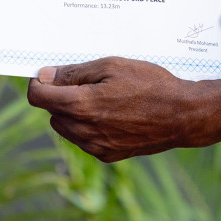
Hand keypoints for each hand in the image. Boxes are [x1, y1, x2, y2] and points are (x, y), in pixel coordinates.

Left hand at [27, 57, 201, 160]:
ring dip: (71, 112)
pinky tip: (109, 113)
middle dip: (59, 95)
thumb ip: (74, 72)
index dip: (39, 82)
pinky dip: (87, 126)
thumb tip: (45, 76)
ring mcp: (95, 146)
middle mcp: (84, 130)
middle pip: (51, 111)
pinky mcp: (107, 155)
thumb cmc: (150, 84)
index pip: (38, 97)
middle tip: (85, 81)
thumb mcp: (111, 66)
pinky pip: (83, 139)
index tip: (49, 74)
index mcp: (81, 105)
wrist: (182, 115)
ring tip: (99, 97)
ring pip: (64, 127)